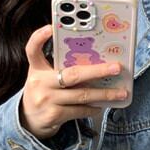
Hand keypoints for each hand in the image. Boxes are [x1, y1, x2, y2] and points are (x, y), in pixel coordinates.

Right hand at [19, 25, 127, 140]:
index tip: (50, 28)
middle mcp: (40, 83)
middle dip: (98, 70)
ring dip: (104, 94)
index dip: (39, 37)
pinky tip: (102, 105)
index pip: (33, 49)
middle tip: (116, 68)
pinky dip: (93, 108)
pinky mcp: (53, 115)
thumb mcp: (44, 76)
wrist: (29, 121)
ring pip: (82, 95)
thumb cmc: (43, 92)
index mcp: (36, 69)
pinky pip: (79, 110)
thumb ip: (59, 66)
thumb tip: (94, 60)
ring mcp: (46, 100)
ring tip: (120, 93)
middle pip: (73, 74)